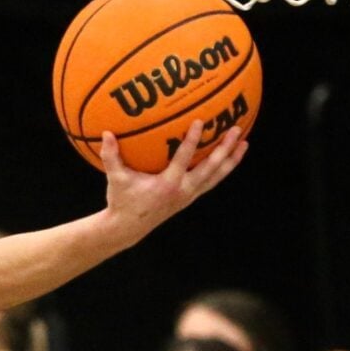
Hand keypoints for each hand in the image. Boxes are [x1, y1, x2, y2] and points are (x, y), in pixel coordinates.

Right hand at [100, 116, 248, 240]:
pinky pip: (211, 180)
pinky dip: (223, 168)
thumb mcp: (115, 178)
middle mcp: (183, 190)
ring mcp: (189, 195)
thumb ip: (110, 156)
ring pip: (216, 176)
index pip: (184, 159)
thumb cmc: (122, 201)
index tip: (201, 122)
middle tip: (235, 130)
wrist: (129, 228)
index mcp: (167, 185)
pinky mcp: (190, 197)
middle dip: (224, 150)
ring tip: (244, 143)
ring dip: (231, 160)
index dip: (193, 141)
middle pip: (210, 168)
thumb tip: (105, 133)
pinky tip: (230, 156)